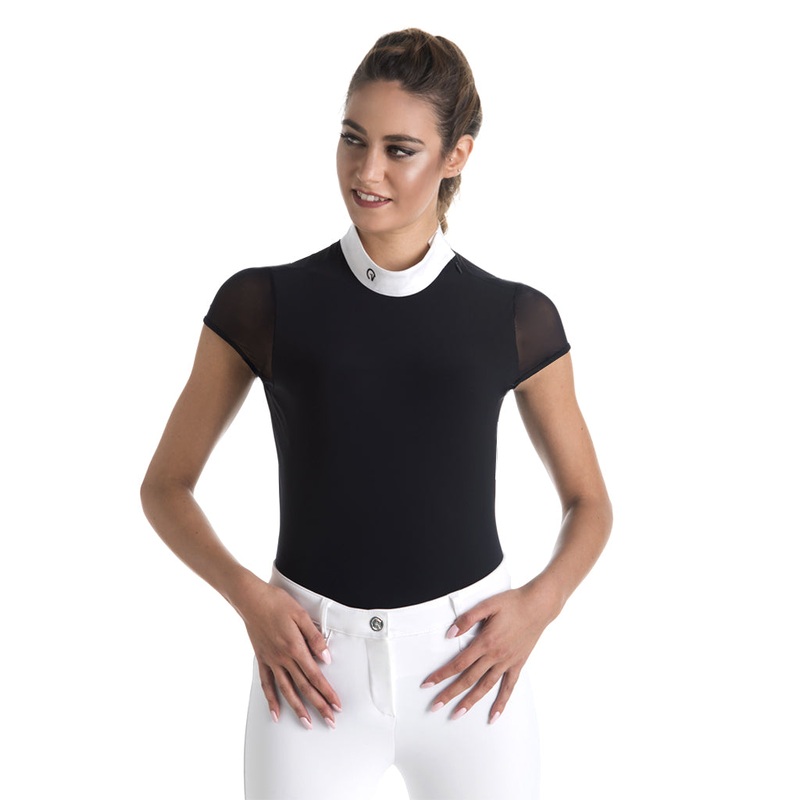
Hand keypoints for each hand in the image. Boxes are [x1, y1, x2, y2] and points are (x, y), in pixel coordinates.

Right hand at [235, 574, 342, 729]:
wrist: (250, 599)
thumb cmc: (277, 602)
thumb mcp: (300, 614)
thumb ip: (314, 637)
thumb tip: (326, 657)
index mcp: (295, 647)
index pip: (315, 676)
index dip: (327, 692)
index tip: (337, 705)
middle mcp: (283, 658)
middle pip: (304, 687)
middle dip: (319, 706)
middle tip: (330, 722)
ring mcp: (271, 661)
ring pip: (286, 690)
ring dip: (298, 709)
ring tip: (307, 724)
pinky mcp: (262, 659)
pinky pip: (266, 684)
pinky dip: (271, 700)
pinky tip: (276, 713)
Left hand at [419, 583, 556, 723]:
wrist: (538, 606)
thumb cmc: (512, 603)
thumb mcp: (487, 604)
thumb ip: (467, 619)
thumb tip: (450, 634)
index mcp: (485, 642)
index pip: (458, 663)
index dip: (441, 674)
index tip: (428, 683)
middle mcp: (495, 656)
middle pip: (468, 679)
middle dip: (450, 694)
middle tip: (435, 706)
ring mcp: (507, 662)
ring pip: (485, 687)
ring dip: (470, 702)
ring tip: (457, 714)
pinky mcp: (518, 664)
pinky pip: (509, 687)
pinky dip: (501, 703)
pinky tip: (493, 716)